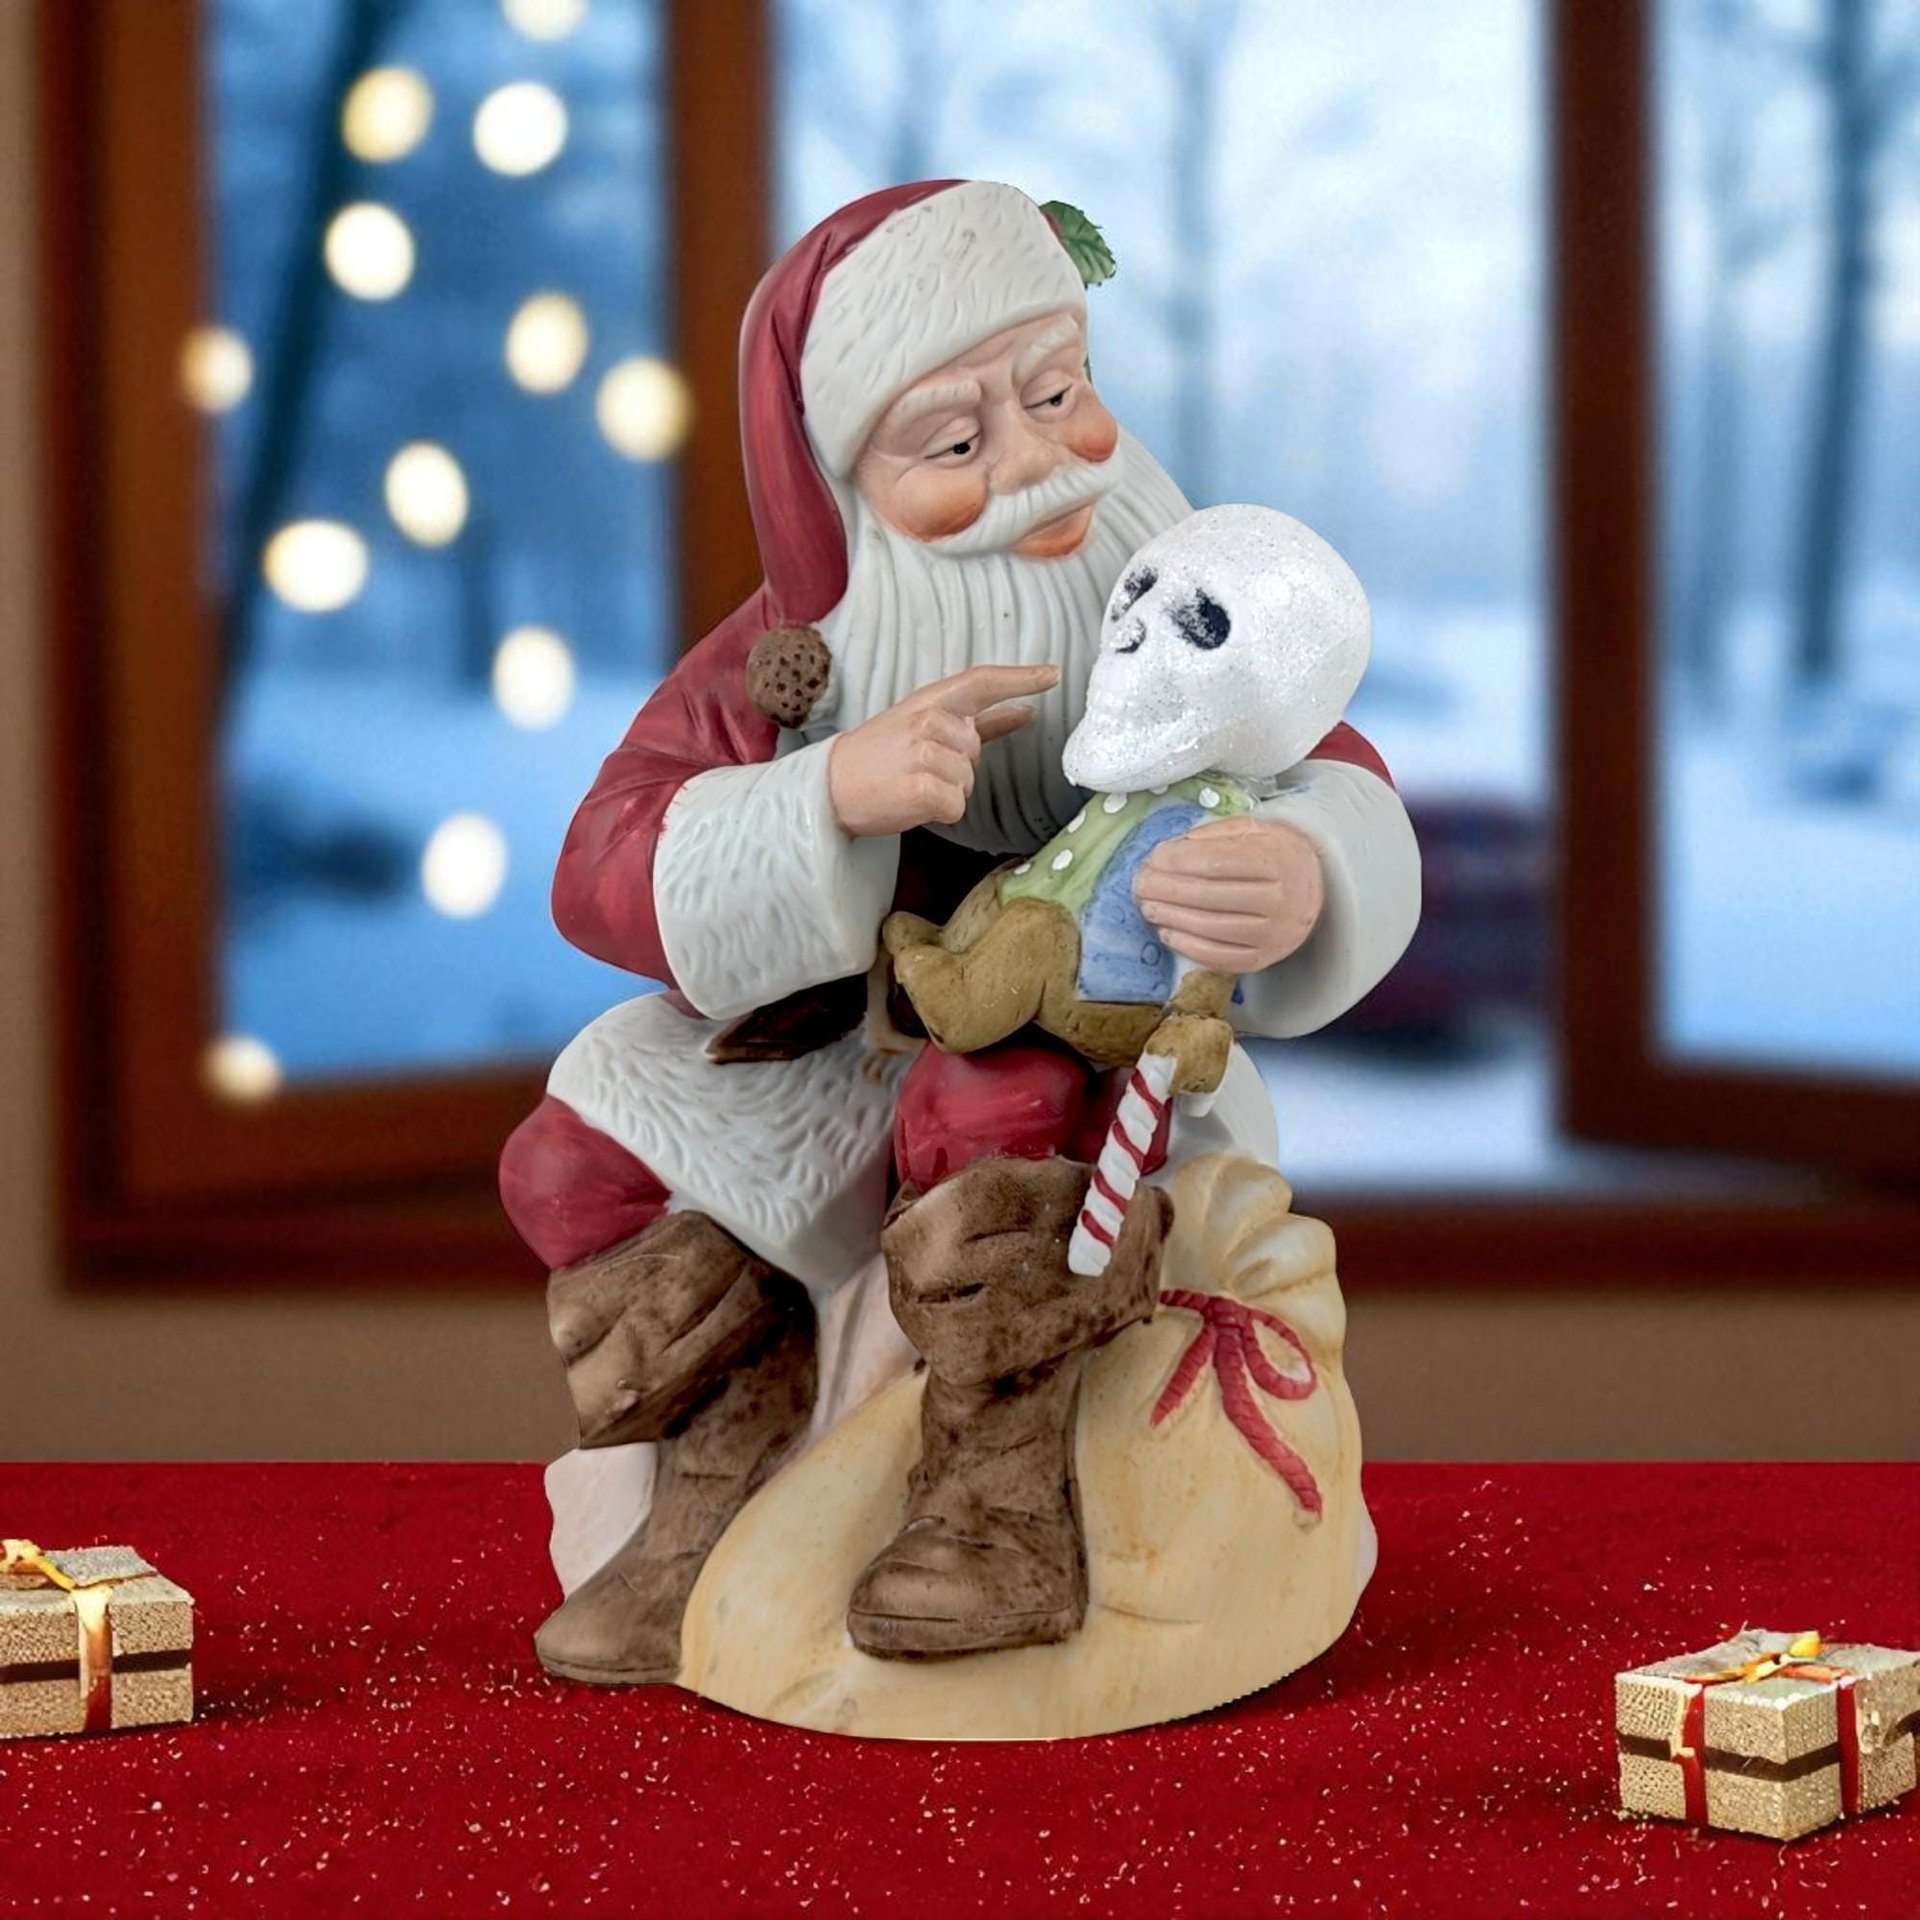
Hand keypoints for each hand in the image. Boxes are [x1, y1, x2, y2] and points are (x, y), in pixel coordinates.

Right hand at [827, 663, 1058, 837]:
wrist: (830, 787)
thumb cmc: (880, 757)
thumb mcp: (922, 726)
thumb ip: (979, 720)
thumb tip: (1025, 711)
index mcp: (930, 701)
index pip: (982, 681)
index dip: (1021, 677)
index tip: (1053, 674)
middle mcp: (928, 720)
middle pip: (976, 751)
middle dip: (957, 767)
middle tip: (917, 768)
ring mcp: (924, 753)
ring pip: (968, 782)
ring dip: (947, 792)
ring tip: (911, 784)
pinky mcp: (920, 788)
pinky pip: (956, 805)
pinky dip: (940, 812)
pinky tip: (912, 803)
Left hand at [1133, 816, 1324, 972]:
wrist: (1313, 892)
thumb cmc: (1275, 856)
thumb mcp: (1255, 831)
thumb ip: (1216, 834)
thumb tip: (1174, 848)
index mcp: (1277, 861)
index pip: (1217, 862)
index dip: (1179, 860)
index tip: (1154, 857)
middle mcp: (1279, 900)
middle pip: (1209, 896)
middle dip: (1166, 889)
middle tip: (1140, 883)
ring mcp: (1272, 934)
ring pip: (1210, 927)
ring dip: (1171, 917)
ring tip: (1147, 906)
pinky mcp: (1263, 959)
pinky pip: (1219, 957)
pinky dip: (1187, 946)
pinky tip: (1167, 933)